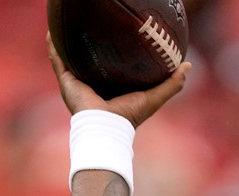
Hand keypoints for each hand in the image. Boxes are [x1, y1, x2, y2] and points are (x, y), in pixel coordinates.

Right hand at [46, 32, 190, 127]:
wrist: (106, 128)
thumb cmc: (129, 116)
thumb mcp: (154, 97)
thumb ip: (171, 84)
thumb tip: (187, 65)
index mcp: (112, 87)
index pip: (112, 67)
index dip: (115, 52)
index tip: (120, 37)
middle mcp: (93, 85)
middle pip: (90, 60)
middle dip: (89, 44)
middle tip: (93, 25)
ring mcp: (77, 83)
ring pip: (70, 58)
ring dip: (67, 43)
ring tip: (67, 25)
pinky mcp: (66, 82)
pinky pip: (57, 60)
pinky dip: (53, 47)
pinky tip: (50, 32)